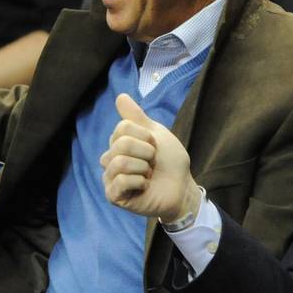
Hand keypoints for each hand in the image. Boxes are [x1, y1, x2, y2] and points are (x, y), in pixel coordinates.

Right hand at [101, 94, 200, 222]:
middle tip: (152, 162)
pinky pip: (121, 181)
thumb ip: (136, 116)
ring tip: (148, 174)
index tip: (155, 146)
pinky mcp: (114, 196)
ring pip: (120, 162)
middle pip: (121, 144)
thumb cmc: (169, 161)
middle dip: (146, 152)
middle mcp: (110, 159)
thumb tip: (120, 96)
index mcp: (118, 143)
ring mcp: (110, 178)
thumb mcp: (155, 133)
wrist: (182, 186)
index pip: (122, 127)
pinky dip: (139, 181)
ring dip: (143, 167)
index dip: (145, 136)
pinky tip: (144, 186)